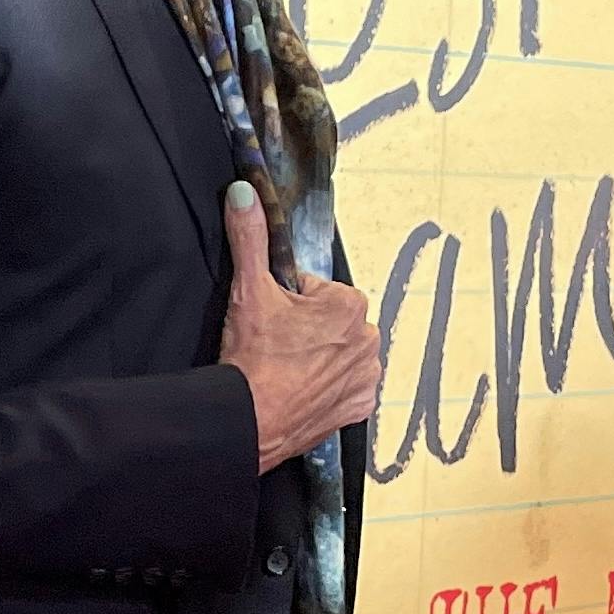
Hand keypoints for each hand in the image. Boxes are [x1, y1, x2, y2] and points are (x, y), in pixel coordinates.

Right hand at [219, 184, 381, 473]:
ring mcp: (366, 377)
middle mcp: (369, 338)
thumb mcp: (248, 288)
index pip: (315, 290)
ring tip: (284, 370)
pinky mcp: (358, 408)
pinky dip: (326, 388)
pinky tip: (301, 390)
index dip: (288, 302)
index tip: (271, 320)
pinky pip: (346, 388)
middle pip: (330, 322)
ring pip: (339, 353)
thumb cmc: (253, 357)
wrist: (248, 420)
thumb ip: (249, 235)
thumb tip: (244, 193)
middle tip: (274, 346)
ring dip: (318, 358)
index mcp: (349, 304)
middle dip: (306, 329)